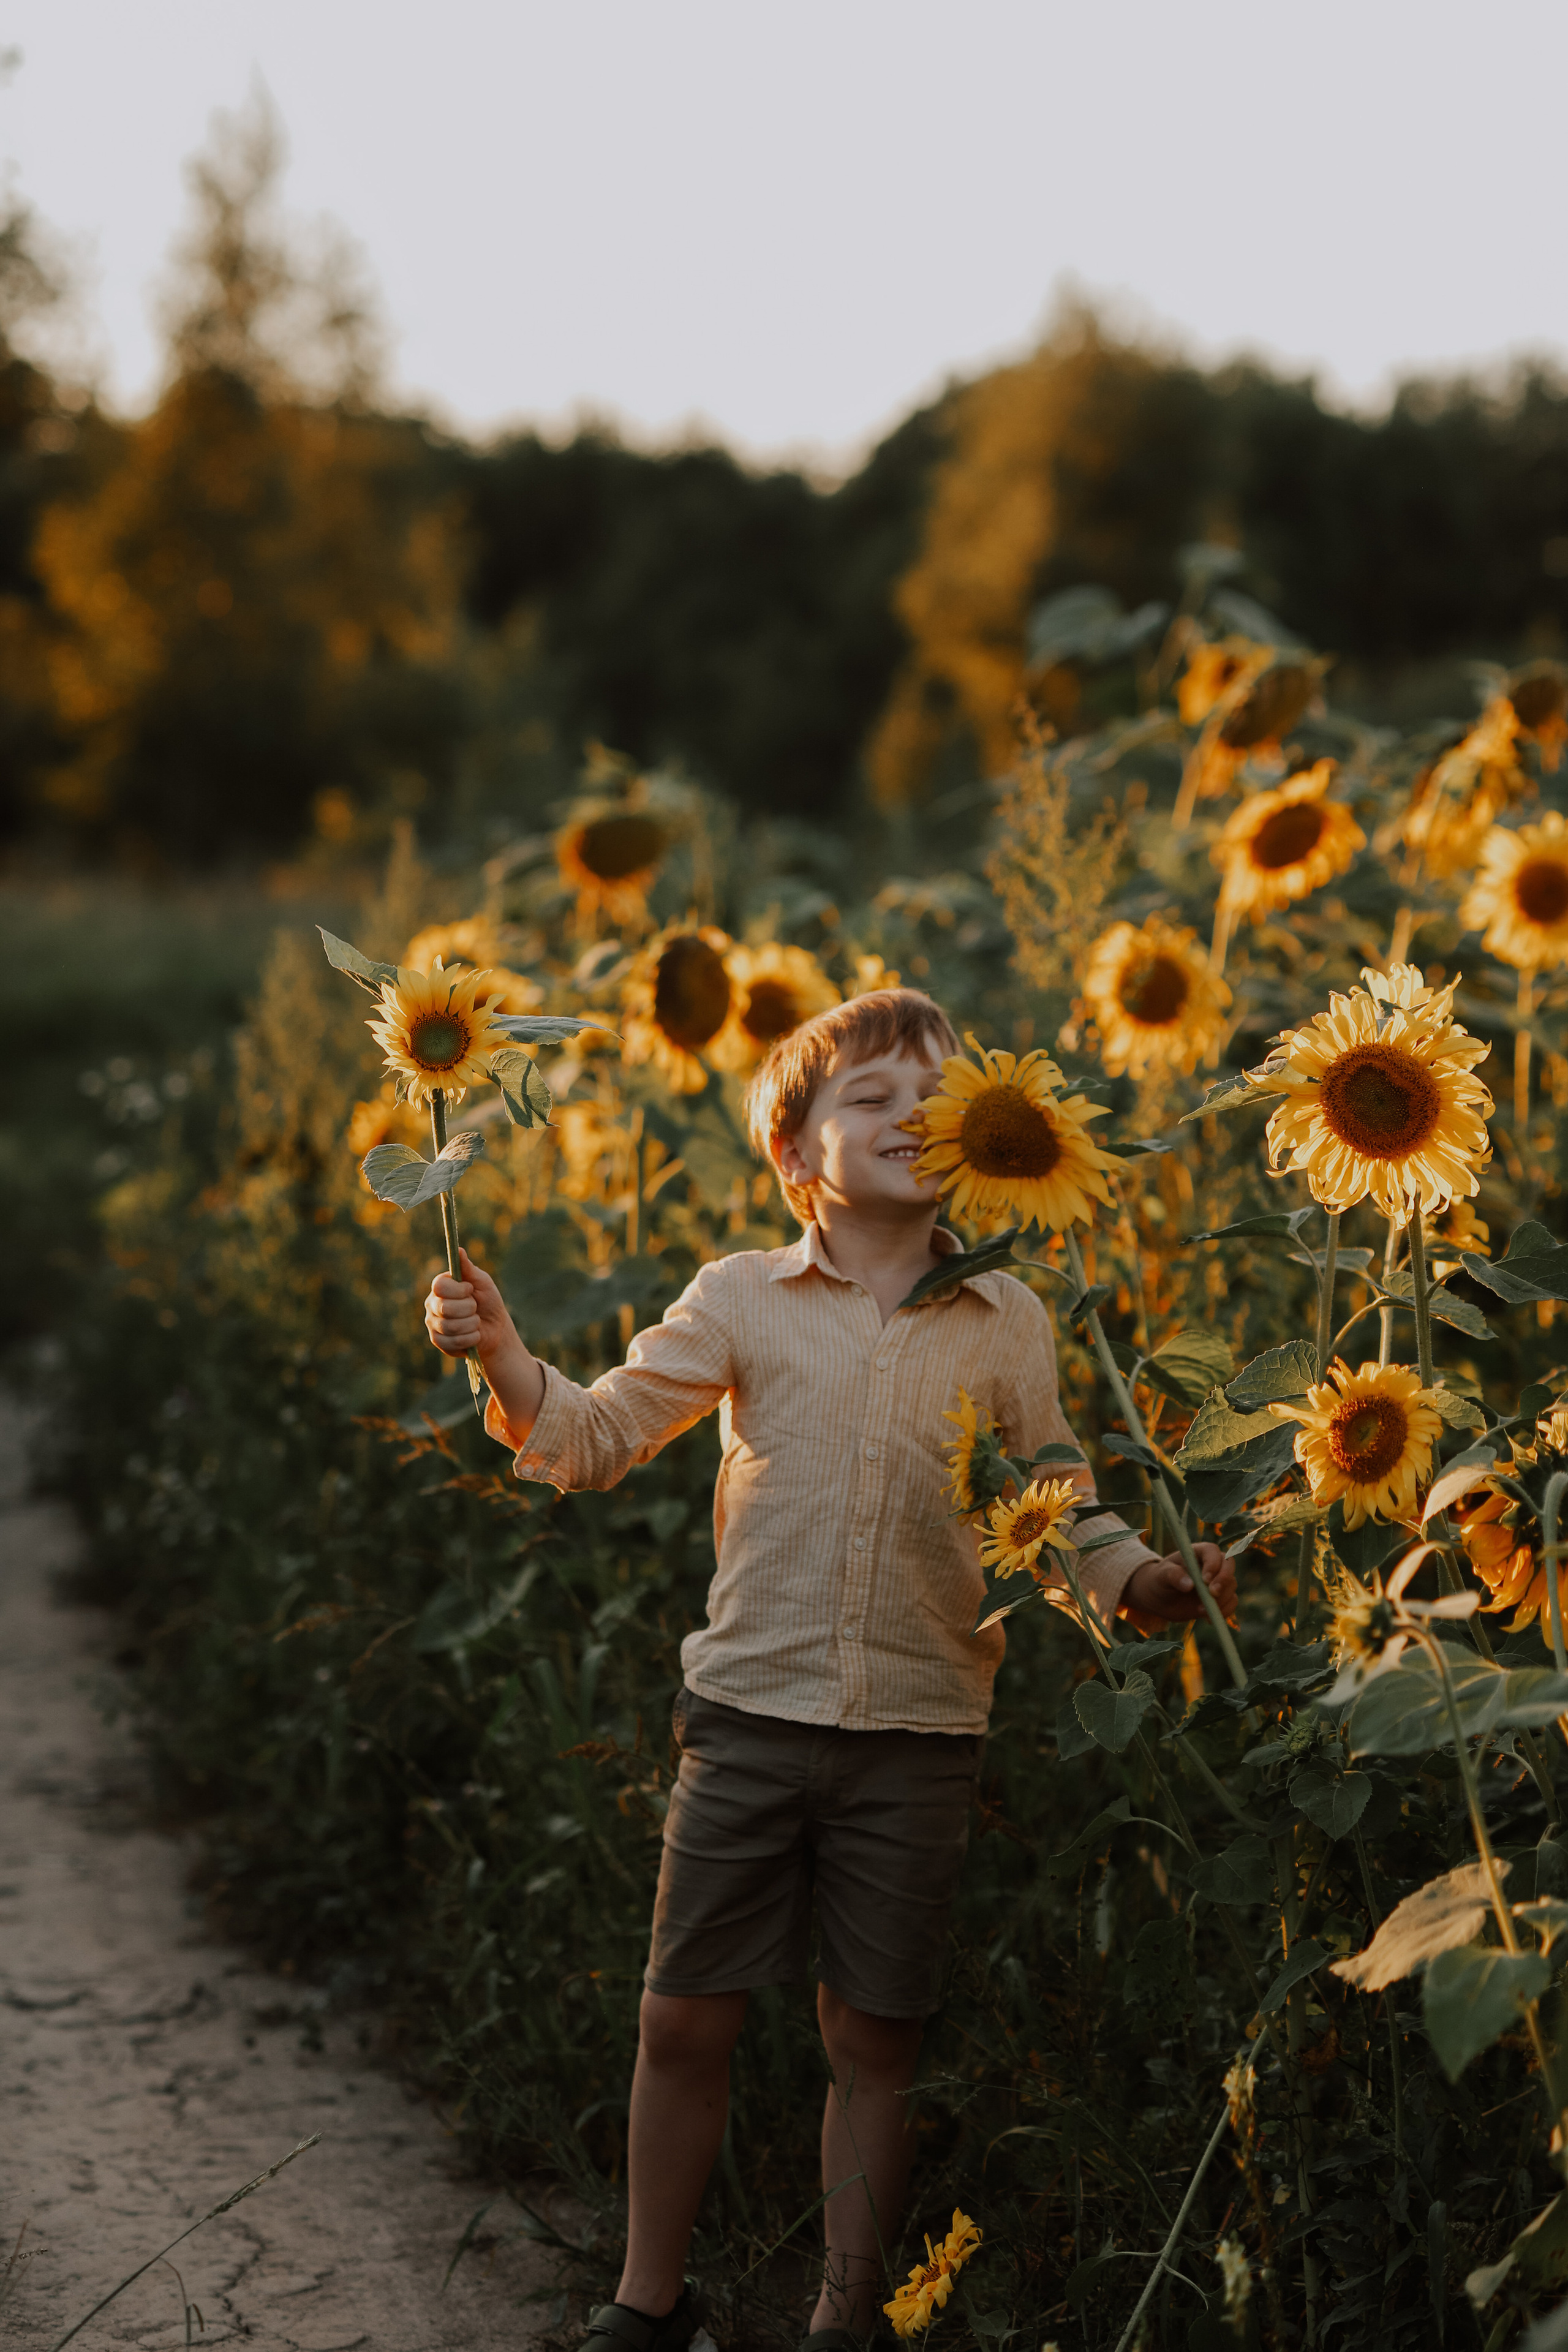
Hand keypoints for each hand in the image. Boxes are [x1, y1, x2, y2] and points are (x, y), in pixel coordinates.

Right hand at [424, 1247, 516, 1362]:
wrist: (495, 1329)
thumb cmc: (488, 1301)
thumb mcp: (482, 1282)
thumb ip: (469, 1268)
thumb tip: (459, 1250)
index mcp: (440, 1287)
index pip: (440, 1286)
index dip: (459, 1290)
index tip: (471, 1290)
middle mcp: (432, 1304)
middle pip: (445, 1308)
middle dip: (469, 1309)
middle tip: (475, 1308)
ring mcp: (433, 1324)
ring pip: (451, 1327)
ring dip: (472, 1324)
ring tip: (476, 1322)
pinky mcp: (438, 1341)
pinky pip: (452, 1343)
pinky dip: (470, 1339)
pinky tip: (473, 1335)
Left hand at [1123, 1543, 1236, 1624]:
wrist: (1160, 1599)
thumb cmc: (1159, 1581)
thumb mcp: (1161, 1576)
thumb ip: (1173, 1576)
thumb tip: (1189, 1585)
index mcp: (1197, 1552)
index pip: (1212, 1551)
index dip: (1213, 1563)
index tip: (1205, 1579)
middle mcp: (1211, 1564)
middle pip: (1229, 1564)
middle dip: (1224, 1579)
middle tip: (1212, 1593)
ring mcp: (1217, 1581)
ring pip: (1231, 1585)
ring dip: (1221, 1599)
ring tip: (1200, 1610)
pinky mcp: (1219, 1597)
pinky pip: (1231, 1602)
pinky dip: (1225, 1611)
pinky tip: (1207, 1618)